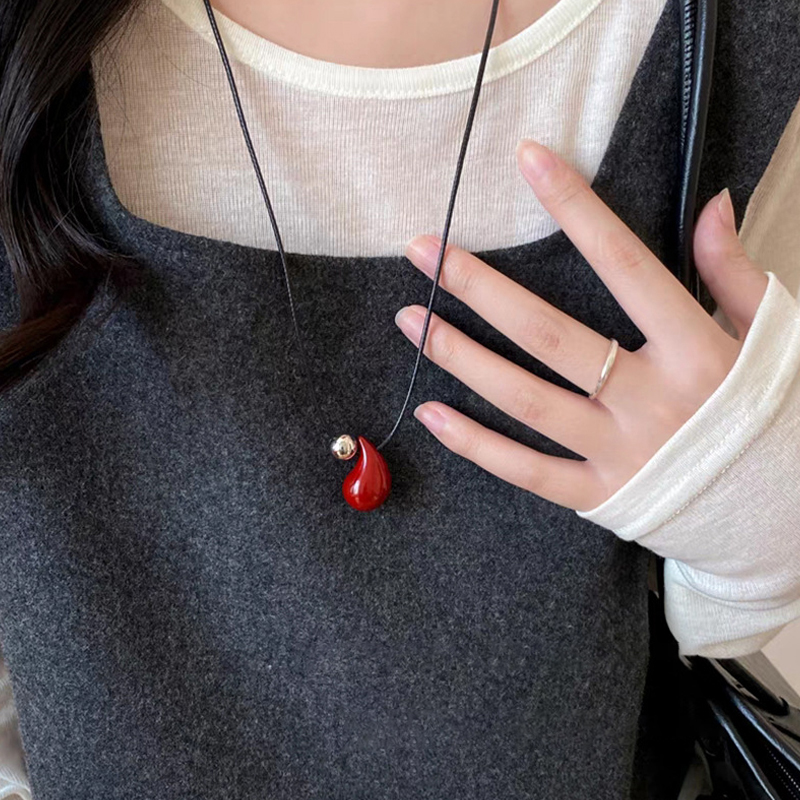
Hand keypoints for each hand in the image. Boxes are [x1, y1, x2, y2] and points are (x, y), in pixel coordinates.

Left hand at [395, 138, 768, 512]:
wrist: (782, 511)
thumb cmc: (773, 414)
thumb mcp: (767, 335)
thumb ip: (731, 271)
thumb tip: (708, 202)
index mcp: (695, 351)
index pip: (625, 265)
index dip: (575, 208)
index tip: (527, 159)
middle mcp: (651, 402)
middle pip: (549, 335)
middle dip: (480, 288)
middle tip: (424, 251)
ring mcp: (622, 454)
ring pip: (526, 401)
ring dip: (461, 357)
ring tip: (411, 318)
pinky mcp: (602, 497)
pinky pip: (528, 471)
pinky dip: (476, 444)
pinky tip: (429, 412)